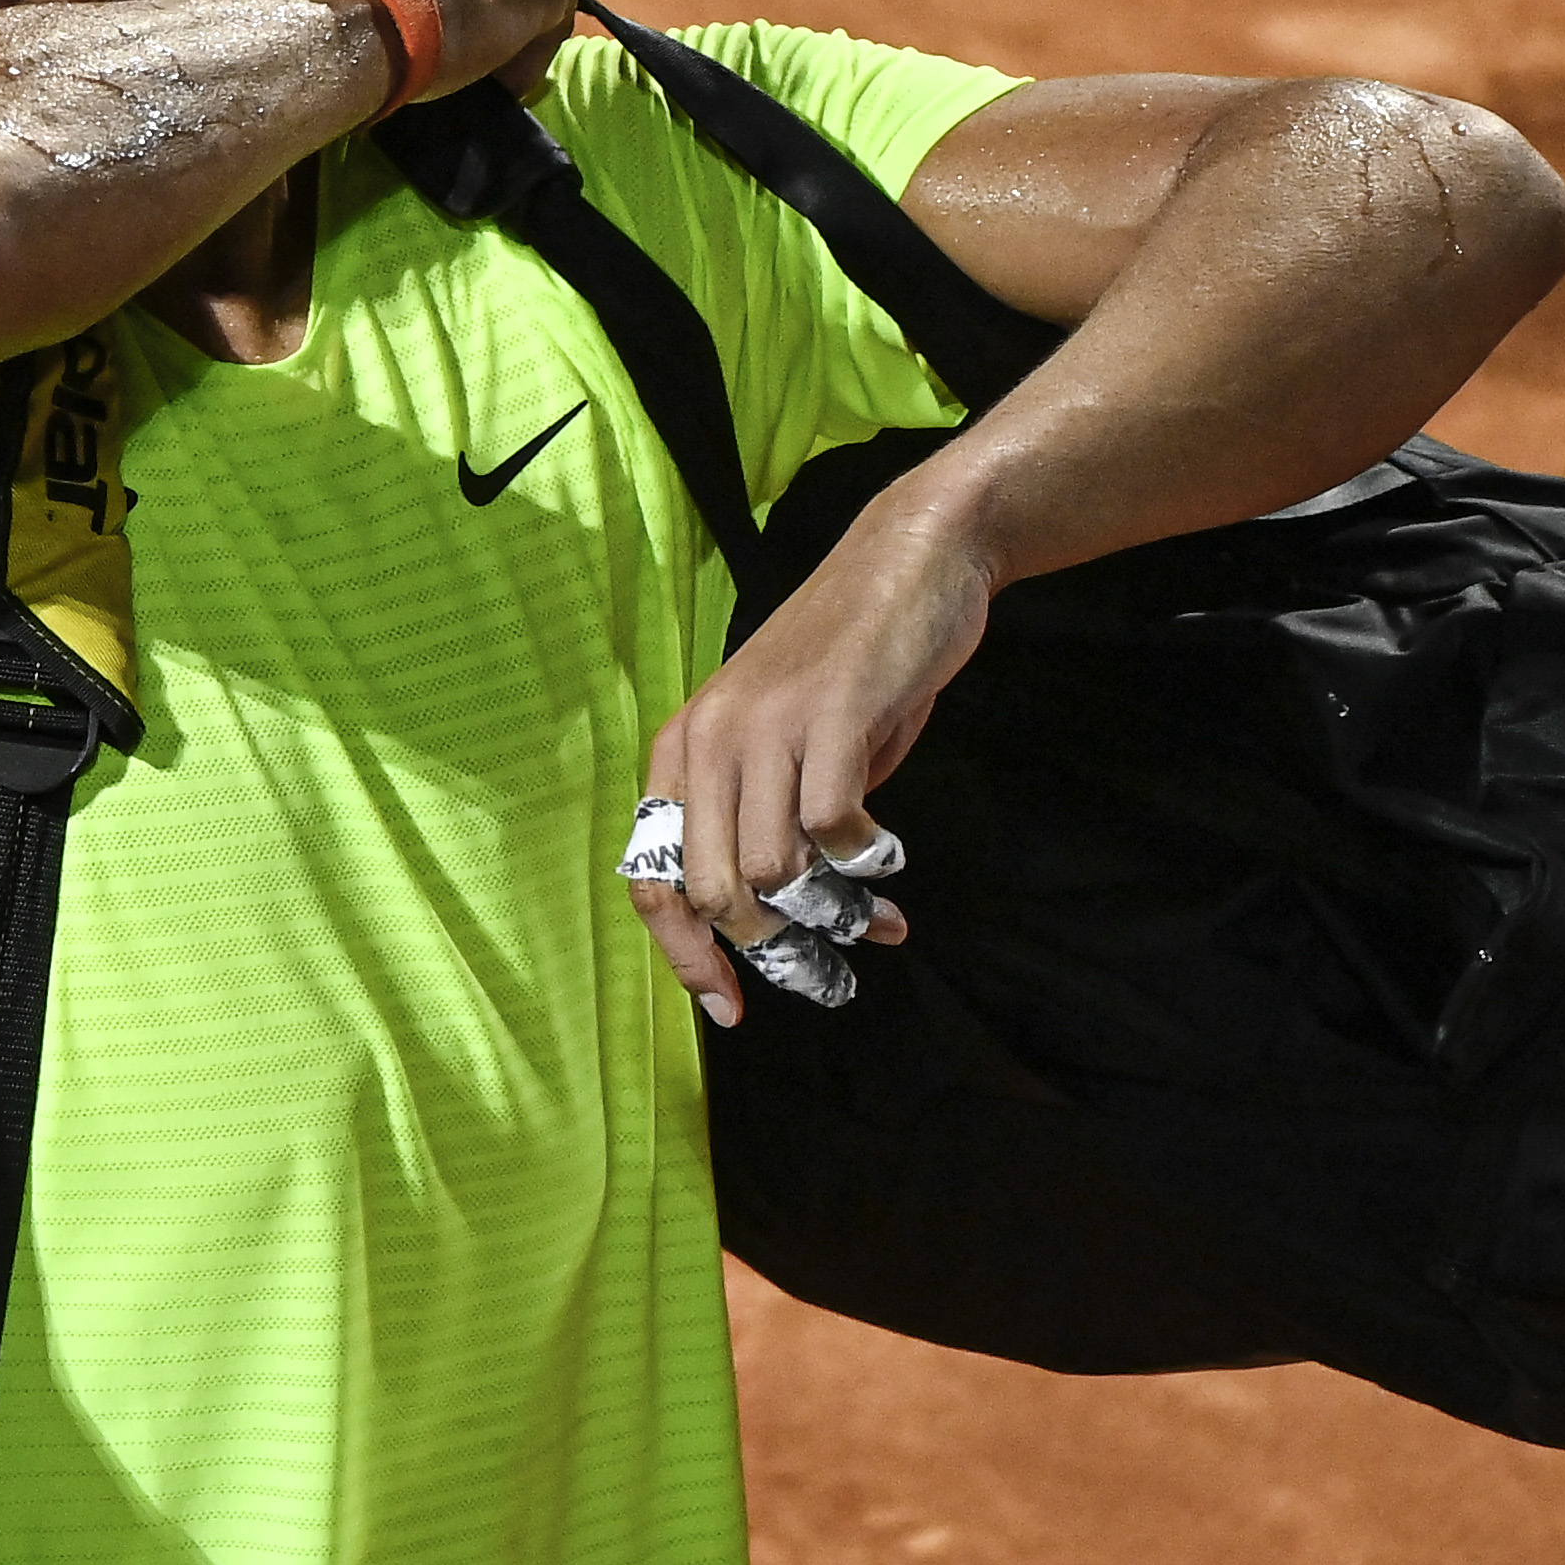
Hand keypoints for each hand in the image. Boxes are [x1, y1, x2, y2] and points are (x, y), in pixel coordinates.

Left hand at [631, 480, 995, 1022]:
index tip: (731, 1006)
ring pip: (771, 868)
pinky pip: (834, 825)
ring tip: (875, 921)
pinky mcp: (833, 712)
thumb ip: (763, 818)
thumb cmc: (849, 662)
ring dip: (831, 915)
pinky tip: (889, 860)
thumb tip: (773, 922)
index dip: (686, 956)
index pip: (652, 878)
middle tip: (827, 974)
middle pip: (712, 890)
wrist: (911, 558)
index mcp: (684, 749)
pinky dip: (866, 863)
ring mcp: (768, 723)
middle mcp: (711, 737)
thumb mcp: (781, 741)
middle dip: (772, 951)